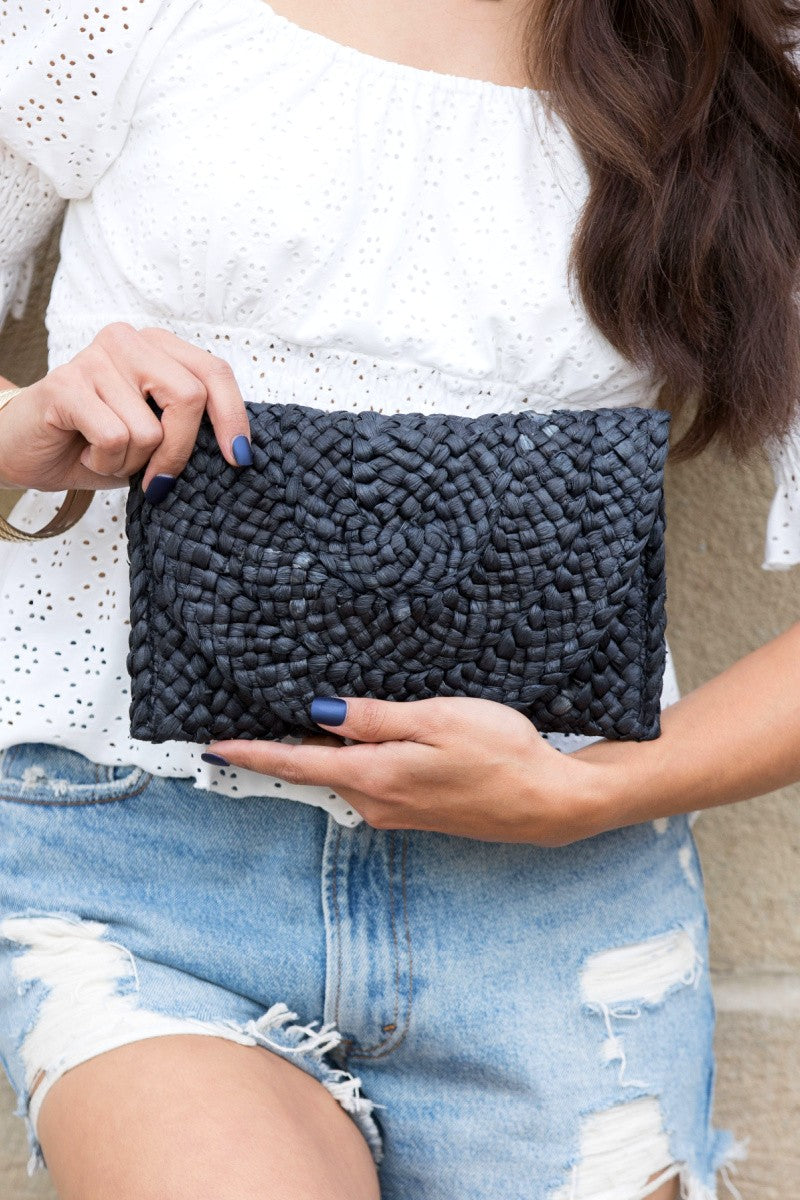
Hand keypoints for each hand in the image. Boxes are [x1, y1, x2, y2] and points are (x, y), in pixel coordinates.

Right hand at [0, 322, 250, 494]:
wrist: (26, 449)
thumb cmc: (95, 442)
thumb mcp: (155, 436)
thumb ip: (189, 429)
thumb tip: (236, 453)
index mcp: (158, 347)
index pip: (214, 372)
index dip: (233, 417)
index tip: (238, 458)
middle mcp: (129, 341)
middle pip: (190, 397)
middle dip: (180, 452)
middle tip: (160, 481)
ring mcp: (96, 357)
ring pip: (148, 429)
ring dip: (131, 463)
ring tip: (107, 455)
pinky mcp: (66, 383)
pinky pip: (114, 438)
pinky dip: (105, 462)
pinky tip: (87, 453)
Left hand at [205, 696, 609, 844]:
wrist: (548, 802)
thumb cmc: (501, 754)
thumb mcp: (435, 719)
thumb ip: (374, 719)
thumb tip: (319, 714)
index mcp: (376, 777)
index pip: (298, 764)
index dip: (253, 753)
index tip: (215, 746)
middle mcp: (377, 803)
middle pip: (316, 771)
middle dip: (282, 749)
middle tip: (248, 721)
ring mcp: (397, 812)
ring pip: (343, 776)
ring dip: (320, 754)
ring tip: (303, 721)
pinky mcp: (415, 812)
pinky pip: (367, 783)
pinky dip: (352, 762)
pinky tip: (360, 740)